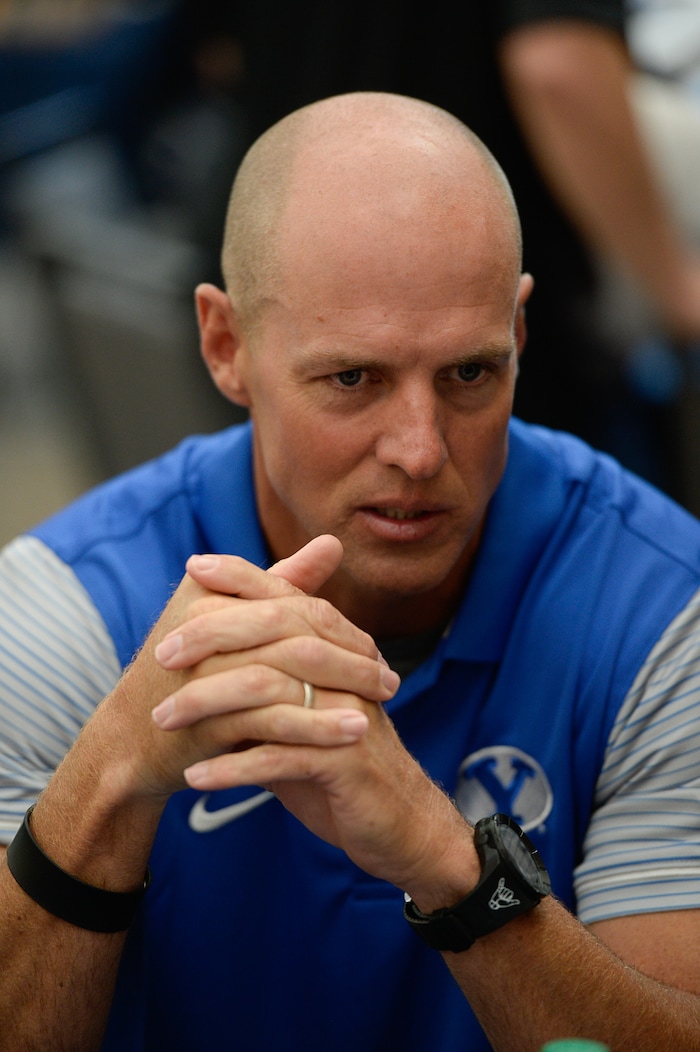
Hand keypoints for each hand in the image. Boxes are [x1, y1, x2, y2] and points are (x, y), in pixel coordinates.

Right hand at [111, 537, 398, 800]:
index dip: (340, 626)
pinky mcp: (211, 715)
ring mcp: (208, 668)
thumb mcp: (234, 624)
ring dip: (344, 689)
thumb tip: (333, 542)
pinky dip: (320, 726)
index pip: (293, 603)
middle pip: (298, 631)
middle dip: (351, 656)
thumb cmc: (190, 676)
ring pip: (292, 672)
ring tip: (384, 705)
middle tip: (391, 680)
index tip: (376, 651)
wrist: (134, 740)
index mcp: (212, 593)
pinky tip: (355, 733)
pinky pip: (277, 718)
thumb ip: (282, 584)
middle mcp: (207, 622)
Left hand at [160, 537, 476, 899]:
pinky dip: (233, 768)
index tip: (194, 566)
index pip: (288, 597)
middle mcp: (345, 672)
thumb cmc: (334, 762)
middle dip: (212, 638)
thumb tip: (208, 646)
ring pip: (270, 693)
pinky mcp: (347, 762)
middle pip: (275, 632)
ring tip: (162, 720)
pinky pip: (280, 758)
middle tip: (159, 656)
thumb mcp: (298, 712)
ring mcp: (348, 714)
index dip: (243, 576)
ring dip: (209, 704)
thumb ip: (262, 677)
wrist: (395, 822)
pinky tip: (195, 777)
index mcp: (335, 652)